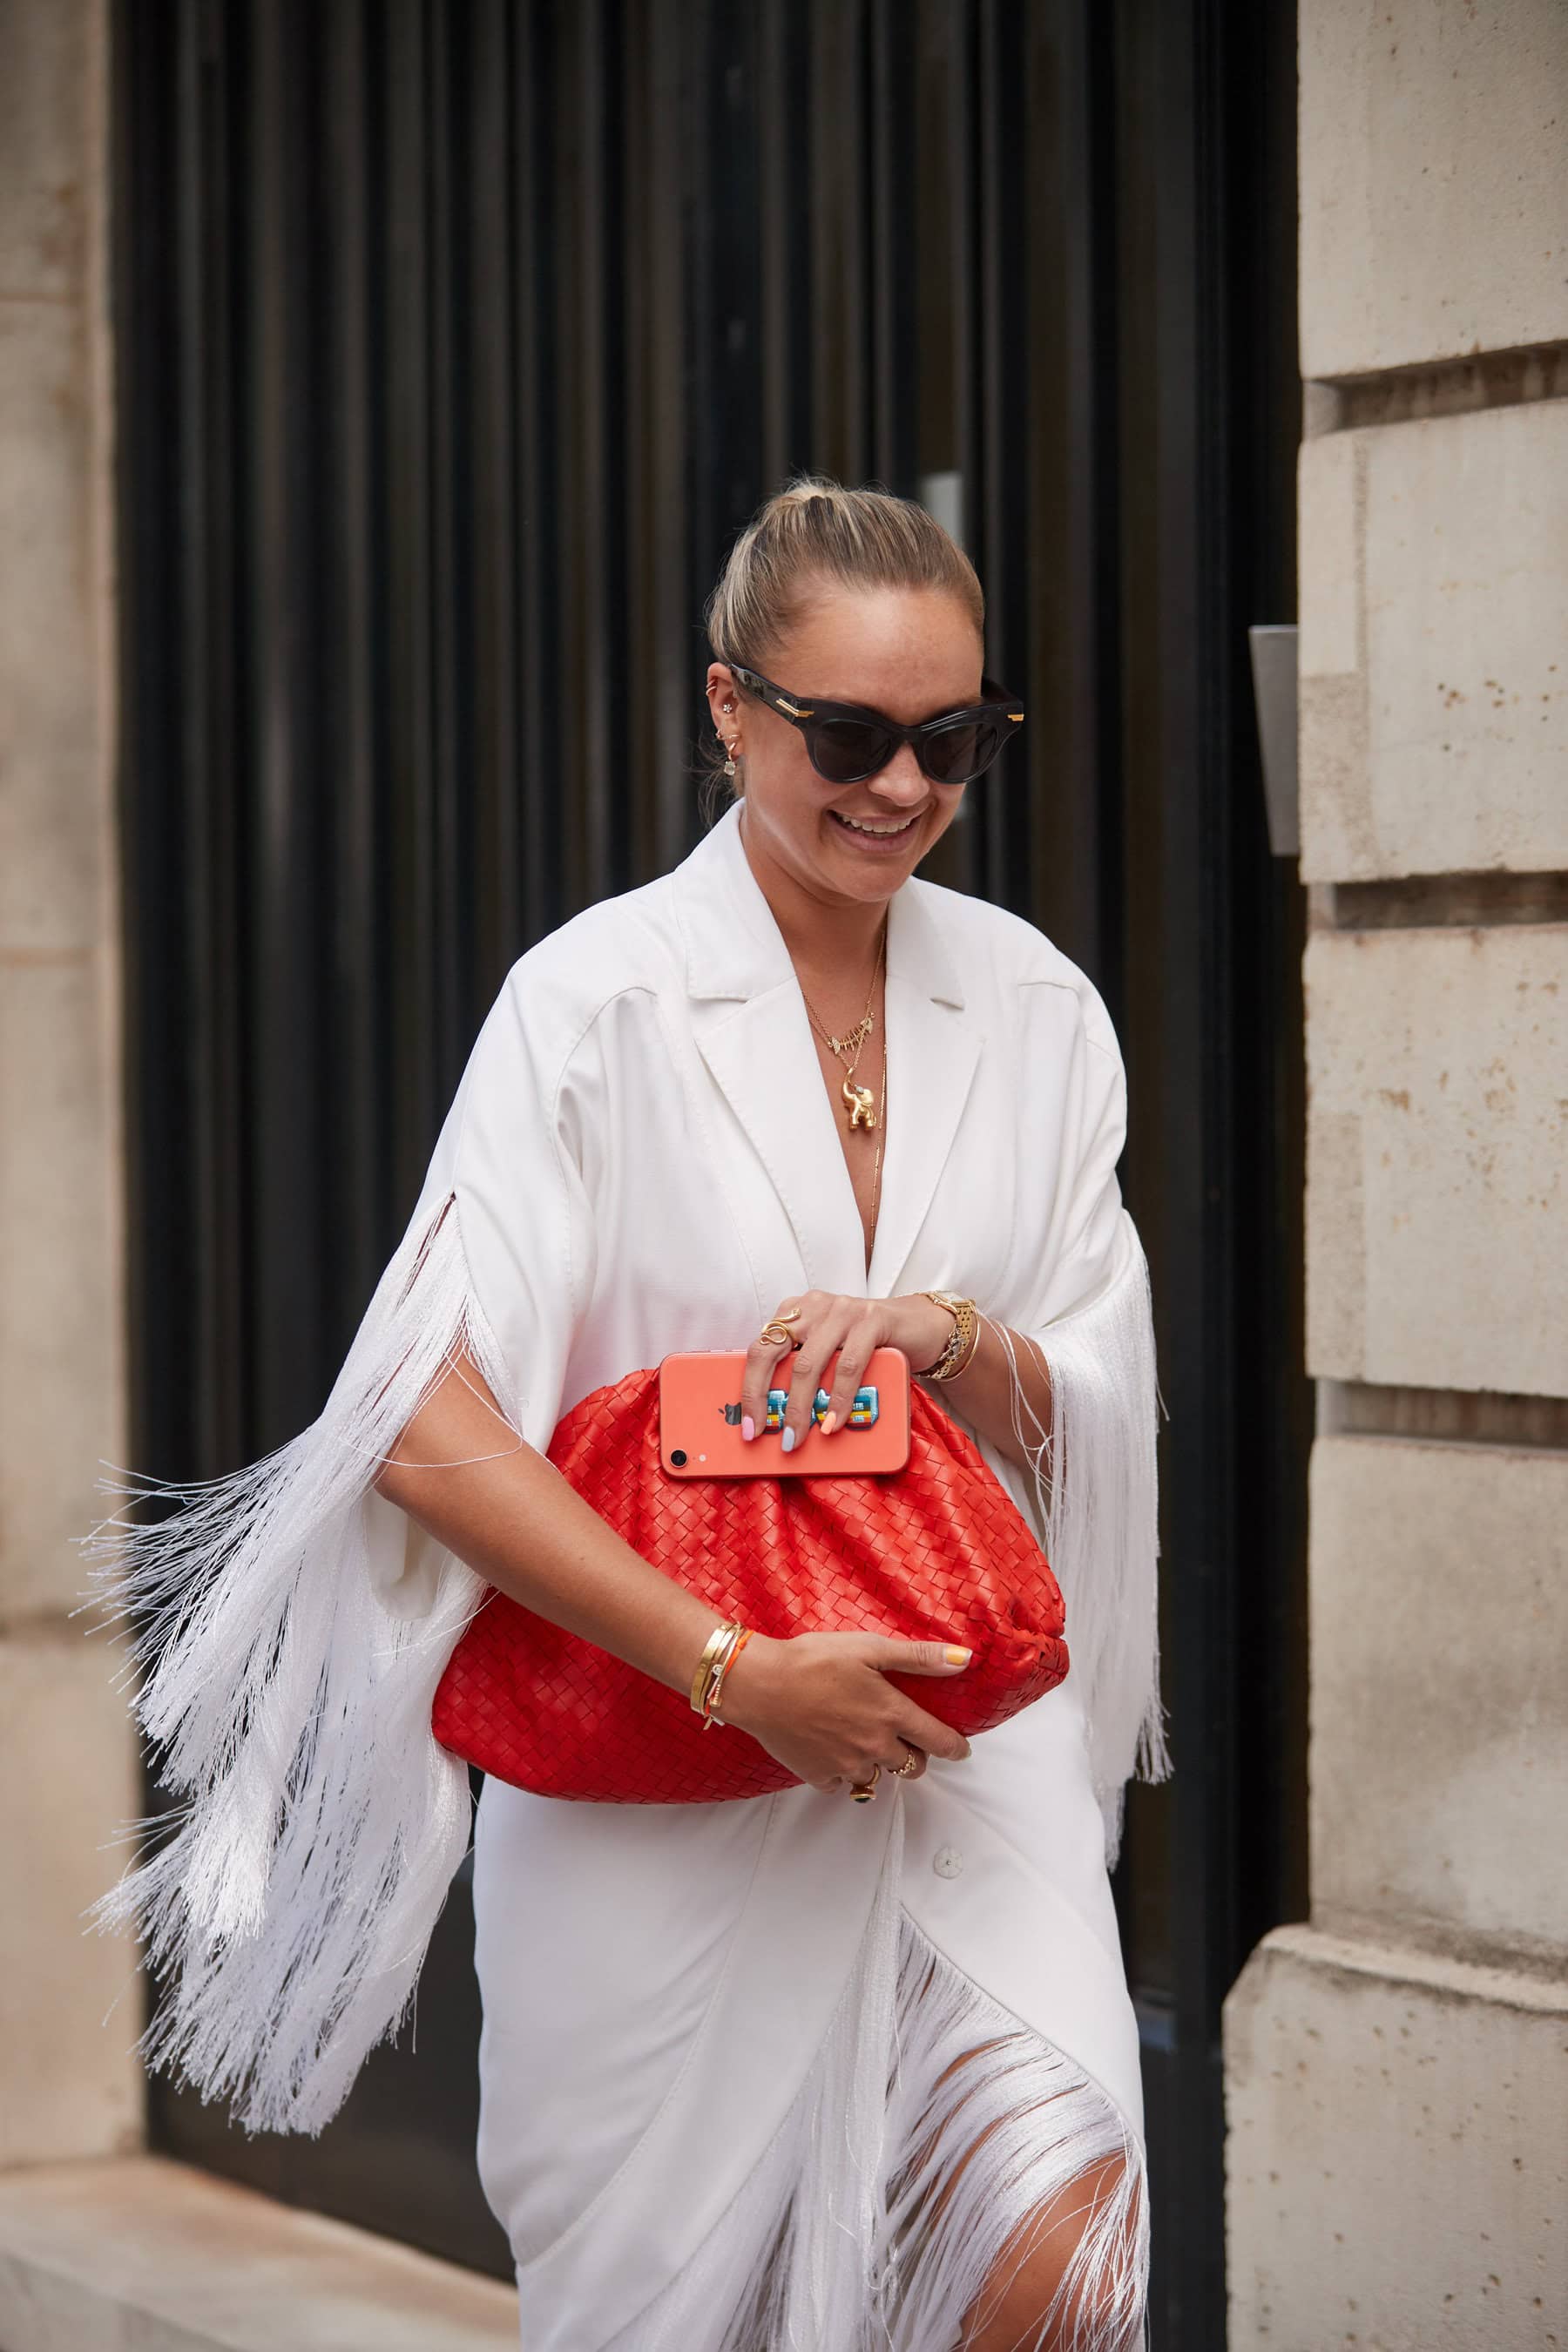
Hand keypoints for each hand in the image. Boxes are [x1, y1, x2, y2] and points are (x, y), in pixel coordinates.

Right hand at [715, 1630, 972, 1790]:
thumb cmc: (813, 1660)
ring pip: (877, 1776)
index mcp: (891, 1714)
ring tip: (863, 1741)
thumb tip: (964, 1660)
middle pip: (912, 1766)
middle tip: (904, 1738)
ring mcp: (846, 1765)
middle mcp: (874, 1747)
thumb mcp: (869, 1648)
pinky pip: (840, 1783)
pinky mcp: (818, 1775)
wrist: (759, 1685)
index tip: (960, 1749)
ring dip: (877, 1763)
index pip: (939, 1741)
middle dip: (915, 1755)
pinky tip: (832, 1749)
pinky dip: (842, 1772)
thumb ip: (919, 1657)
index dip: (955, 1747)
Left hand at [740, 1289, 955, 1451]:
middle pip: (773, 1353)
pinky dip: (839, 1399)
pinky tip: (834, 1420)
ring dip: (801, 1407)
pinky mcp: (871, 1320)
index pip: (759, 1349)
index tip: (749, 1424)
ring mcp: (842, 1311)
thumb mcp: (831, 1354)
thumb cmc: (869, 1345)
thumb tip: (778, 1418)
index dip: (750, 1389)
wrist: (920, 1325)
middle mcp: (813, 1307)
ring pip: (808, 1364)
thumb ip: (806, 1372)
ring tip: (801, 1435)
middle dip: (765, 1399)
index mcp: (795, 1312)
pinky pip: (848, 1365)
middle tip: (770, 1434)